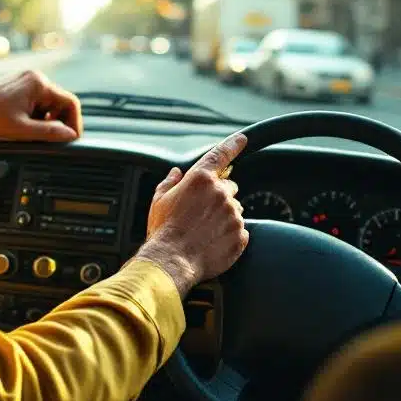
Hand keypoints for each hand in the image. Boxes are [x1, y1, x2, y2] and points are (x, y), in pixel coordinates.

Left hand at [0, 70, 82, 142]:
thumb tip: (69, 135)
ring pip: (48, 103)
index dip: (74, 123)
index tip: (71, 138)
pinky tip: (23, 122)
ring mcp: (27, 79)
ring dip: (45, 118)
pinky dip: (35, 113)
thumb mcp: (21, 129)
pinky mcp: (20, 84)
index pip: (70, 103)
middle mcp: (36, 77)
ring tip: (30, 130)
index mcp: (39, 84)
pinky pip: (37, 100)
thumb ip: (48, 132)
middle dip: (57, 121)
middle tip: (48, 138)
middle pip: (60, 103)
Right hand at [133, 133, 248, 296]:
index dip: (233, 144)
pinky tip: (212, 242)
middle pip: (229, 187)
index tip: (242, 139)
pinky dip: (229, 234)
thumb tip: (175, 174)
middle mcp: (221, 194)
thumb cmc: (163, 231)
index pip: (221, 155)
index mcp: (200, 180)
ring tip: (204, 231)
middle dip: (218, 196)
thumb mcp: (159, 201)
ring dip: (223, 216)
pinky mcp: (240, 235)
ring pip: (234, 210)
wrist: (172, 261)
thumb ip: (170, 182)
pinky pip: (239, 230)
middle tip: (201, 213)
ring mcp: (233, 215)